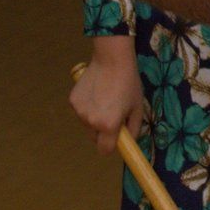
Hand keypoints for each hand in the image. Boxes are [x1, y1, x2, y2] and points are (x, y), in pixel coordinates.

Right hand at [70, 37, 144, 155]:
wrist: (112, 59)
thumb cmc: (128, 83)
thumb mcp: (137, 108)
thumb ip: (133, 129)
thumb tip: (128, 141)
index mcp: (108, 125)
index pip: (105, 150)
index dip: (110, 146)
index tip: (115, 138)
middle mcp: (91, 121)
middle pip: (95, 138)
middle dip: (102, 132)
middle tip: (112, 115)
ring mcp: (79, 111)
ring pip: (87, 124)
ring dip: (94, 118)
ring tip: (104, 99)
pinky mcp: (72, 100)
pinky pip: (81, 111)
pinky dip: (87, 106)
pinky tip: (95, 92)